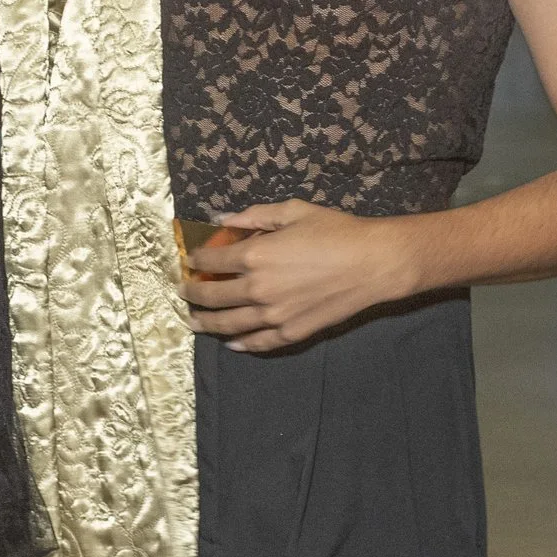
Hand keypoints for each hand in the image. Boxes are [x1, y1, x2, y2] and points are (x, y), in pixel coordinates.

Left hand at [181, 201, 420, 352]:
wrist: (373, 263)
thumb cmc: (336, 231)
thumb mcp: (292, 212)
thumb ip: (253, 216)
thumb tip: (222, 218)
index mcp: (255, 255)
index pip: (212, 260)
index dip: (196, 259)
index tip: (190, 260)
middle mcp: (257, 289)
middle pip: (213, 295)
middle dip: (193, 293)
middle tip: (182, 292)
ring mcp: (274, 315)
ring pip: (229, 324)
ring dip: (207, 323)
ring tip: (194, 322)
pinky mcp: (292, 332)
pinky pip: (260, 342)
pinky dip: (242, 344)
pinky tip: (232, 343)